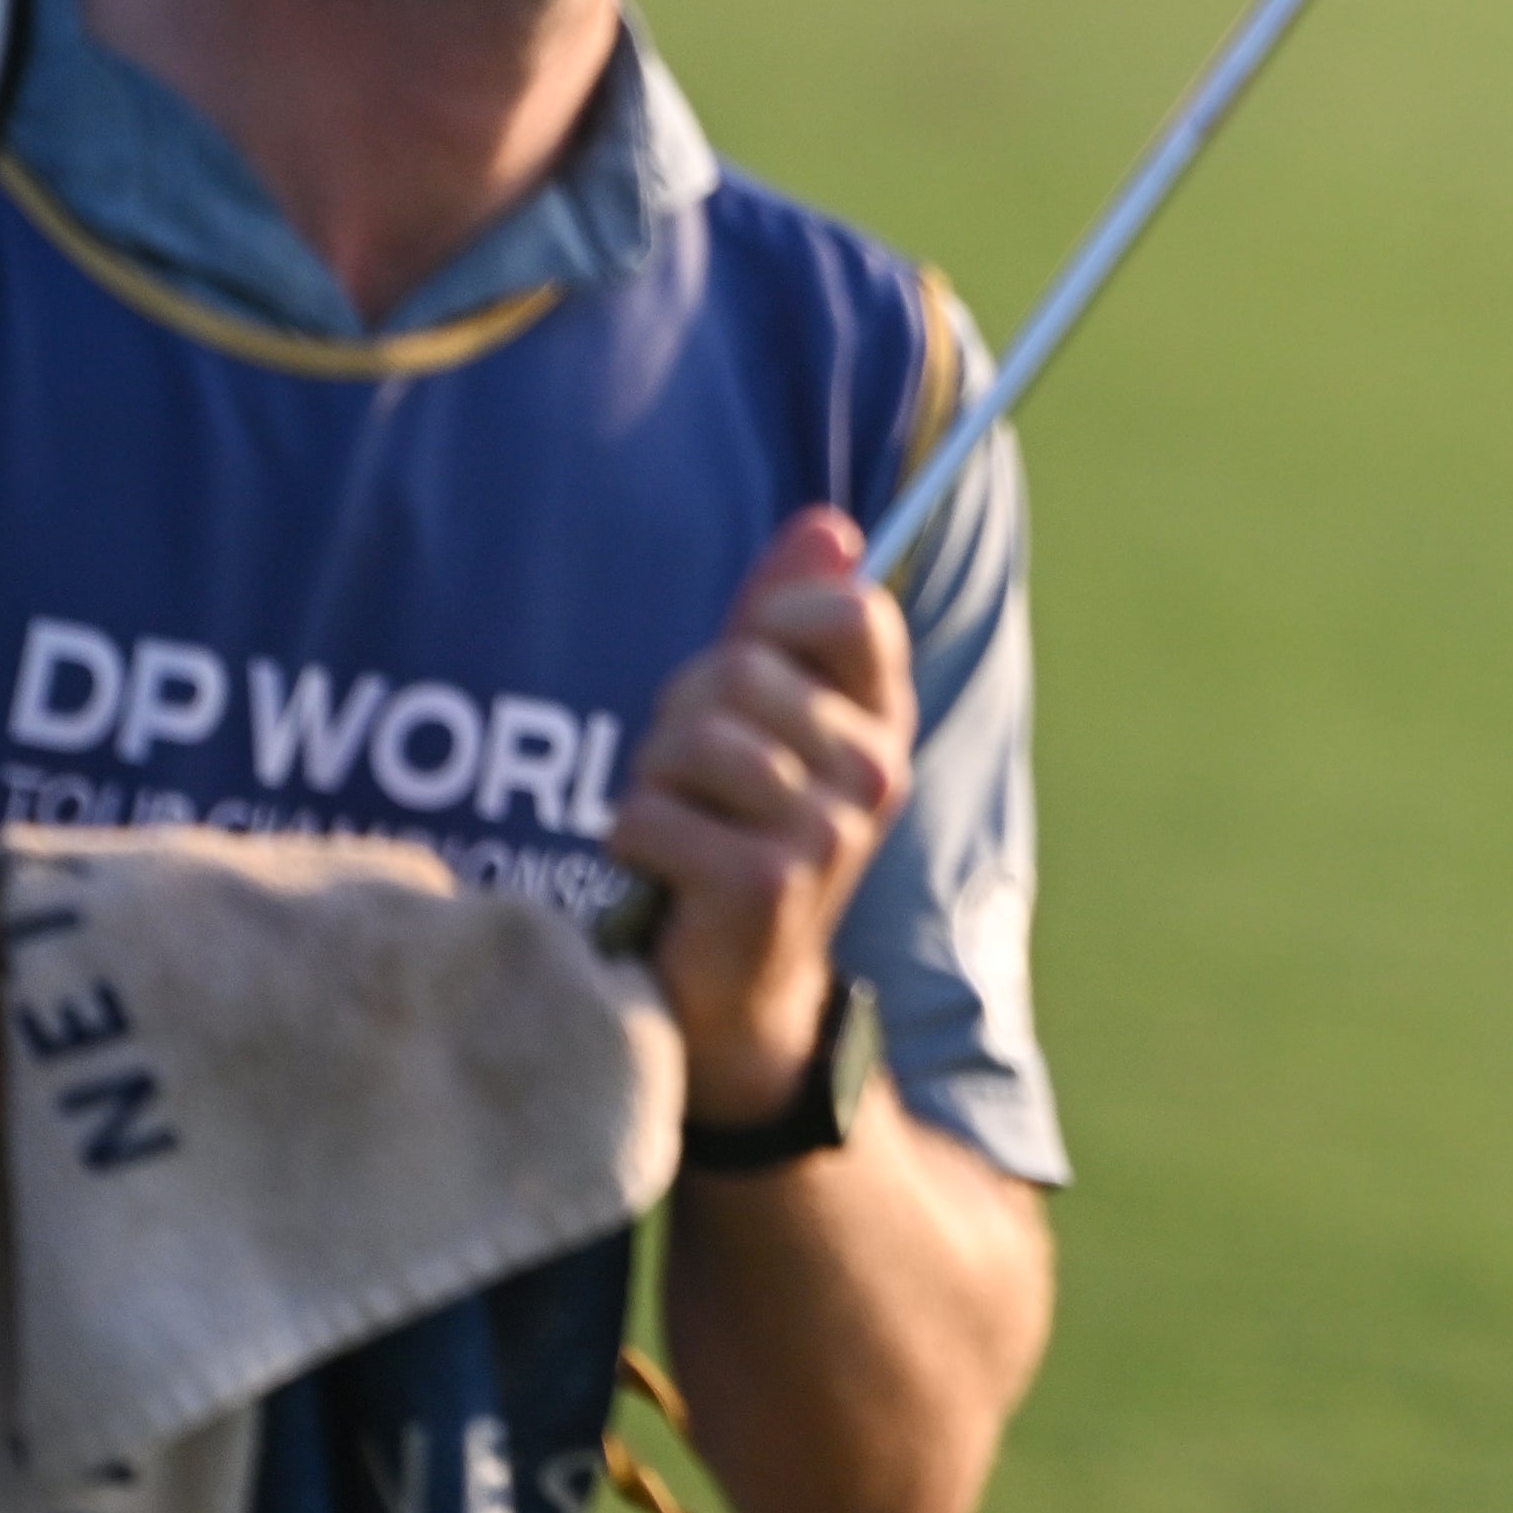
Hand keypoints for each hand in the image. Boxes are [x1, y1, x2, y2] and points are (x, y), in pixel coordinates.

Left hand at [610, 508, 911, 1129]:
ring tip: (674, 824)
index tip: (745, 659)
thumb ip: (784, 621)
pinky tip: (661, 872)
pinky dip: (631, 839)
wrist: (739, 988)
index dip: (777, 616)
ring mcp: (827, 832)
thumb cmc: (741, 832)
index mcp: (881, 722)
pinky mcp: (767, 884)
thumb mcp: (767, 720)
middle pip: (742, 671)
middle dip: (681, 715)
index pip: (854, 614)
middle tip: (690, 777)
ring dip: (652, 781)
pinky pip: (652, 814)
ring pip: (691, 742)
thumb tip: (829, 524)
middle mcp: (872, 773)